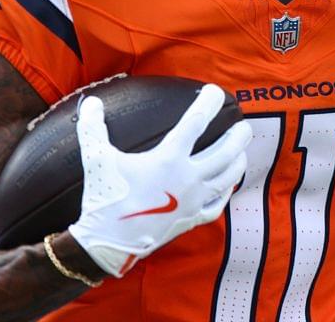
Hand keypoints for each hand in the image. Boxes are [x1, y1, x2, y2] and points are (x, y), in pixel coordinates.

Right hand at [68, 85, 250, 276]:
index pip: (196, 122)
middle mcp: (187, 178)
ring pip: (227, 177)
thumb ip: (93, 127)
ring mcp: (193, 200)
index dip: (209, 103)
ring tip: (242, 150)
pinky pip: (218, 204)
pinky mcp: (191, 219)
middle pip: (224, 151)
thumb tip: (91, 102)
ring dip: (238, 160)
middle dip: (237, 135)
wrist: (109, 243)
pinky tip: (229, 185)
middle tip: (243, 123)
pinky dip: (227, 192)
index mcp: (168, 159)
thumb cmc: (104, 197)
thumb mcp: (96, 158)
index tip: (217, 92)